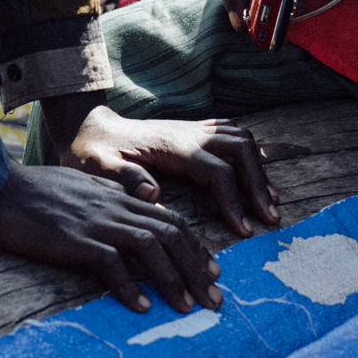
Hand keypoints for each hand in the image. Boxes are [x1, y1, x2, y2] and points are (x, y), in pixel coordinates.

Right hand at [0, 166, 220, 313]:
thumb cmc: (31, 191)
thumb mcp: (79, 189)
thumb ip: (109, 198)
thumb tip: (132, 210)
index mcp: (116, 197)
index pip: (169, 220)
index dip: (195, 247)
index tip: (212, 273)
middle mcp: (113, 207)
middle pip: (170, 234)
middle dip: (197, 268)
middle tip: (215, 300)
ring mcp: (94, 222)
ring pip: (150, 247)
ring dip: (174, 280)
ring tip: (188, 309)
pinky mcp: (73, 239)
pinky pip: (110, 263)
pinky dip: (129, 286)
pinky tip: (141, 308)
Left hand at [55, 102, 277, 237]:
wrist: (89, 127)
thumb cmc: (92, 152)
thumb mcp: (97, 166)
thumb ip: (124, 178)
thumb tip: (153, 193)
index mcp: (171, 145)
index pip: (217, 171)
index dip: (234, 200)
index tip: (243, 230)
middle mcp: (188, 133)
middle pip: (240, 150)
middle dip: (258, 183)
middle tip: (268, 218)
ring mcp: (192, 129)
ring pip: (241, 139)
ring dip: (258, 169)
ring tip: (268, 202)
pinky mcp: (192, 132)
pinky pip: (231, 135)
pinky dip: (248, 155)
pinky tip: (254, 178)